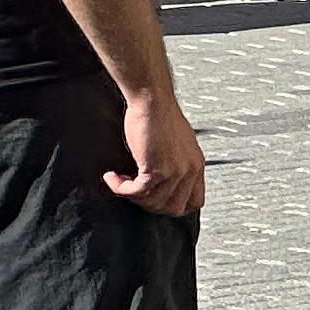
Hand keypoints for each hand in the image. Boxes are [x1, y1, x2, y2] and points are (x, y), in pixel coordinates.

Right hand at [107, 90, 204, 217]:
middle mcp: (190, 170)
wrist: (152, 101)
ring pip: (152, 202)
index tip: (155, 199)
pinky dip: (119, 188)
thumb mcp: (179, 146)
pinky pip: (135, 191)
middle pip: (173, 208)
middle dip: (149, 204)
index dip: (173, 205)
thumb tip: (165, 186)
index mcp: (197, 165)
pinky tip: (112, 177)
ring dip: (131, 195)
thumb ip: (177, 167)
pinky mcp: (156, 168)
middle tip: (134, 192)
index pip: (195, 202)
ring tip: (121, 180)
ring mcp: (175, 171)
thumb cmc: (161, 117)